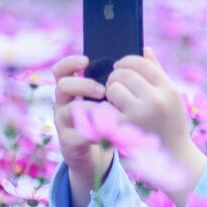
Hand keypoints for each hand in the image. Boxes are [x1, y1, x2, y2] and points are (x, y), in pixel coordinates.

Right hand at [51, 53, 109, 178]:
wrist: (96, 155)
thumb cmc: (105, 122)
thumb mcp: (109, 100)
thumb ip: (120, 79)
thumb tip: (144, 51)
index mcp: (72, 90)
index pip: (62, 70)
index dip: (70, 63)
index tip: (86, 60)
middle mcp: (63, 104)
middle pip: (63, 86)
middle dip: (82, 85)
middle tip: (102, 90)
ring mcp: (64, 124)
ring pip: (69, 110)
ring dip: (89, 109)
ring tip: (107, 112)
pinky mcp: (69, 142)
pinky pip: (77, 135)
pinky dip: (93, 132)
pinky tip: (108, 132)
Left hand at [108, 46, 206, 206]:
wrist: (173, 156)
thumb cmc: (170, 122)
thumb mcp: (171, 96)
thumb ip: (157, 72)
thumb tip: (144, 49)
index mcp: (167, 89)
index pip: (141, 62)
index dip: (127, 61)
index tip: (120, 66)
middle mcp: (155, 100)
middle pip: (123, 73)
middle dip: (116, 76)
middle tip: (115, 84)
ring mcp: (138, 115)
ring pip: (112, 87)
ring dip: (109, 91)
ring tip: (115, 99)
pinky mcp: (124, 128)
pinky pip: (105, 107)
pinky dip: (104, 107)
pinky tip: (109, 111)